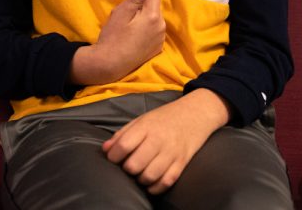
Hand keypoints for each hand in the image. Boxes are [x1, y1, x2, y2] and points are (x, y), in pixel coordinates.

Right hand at [69, 0, 163, 84]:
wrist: (109, 65)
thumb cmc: (112, 37)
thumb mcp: (120, 14)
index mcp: (152, 16)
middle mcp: (161, 27)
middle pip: (154, 5)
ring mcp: (160, 39)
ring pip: (154, 17)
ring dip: (145, 13)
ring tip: (128, 20)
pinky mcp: (156, 48)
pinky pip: (154, 29)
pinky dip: (147, 25)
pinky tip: (134, 30)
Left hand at [102, 89, 230, 194]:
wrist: (196, 113)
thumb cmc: (165, 118)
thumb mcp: (142, 119)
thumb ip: (123, 134)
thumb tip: (105, 149)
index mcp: (146, 126)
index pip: (124, 145)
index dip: (113, 156)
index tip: (113, 157)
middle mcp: (159, 140)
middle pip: (134, 164)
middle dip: (127, 169)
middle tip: (128, 166)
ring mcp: (172, 153)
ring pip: (149, 176)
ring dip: (140, 179)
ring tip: (139, 173)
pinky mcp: (182, 163)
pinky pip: (166, 182)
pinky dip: (155, 187)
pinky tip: (150, 182)